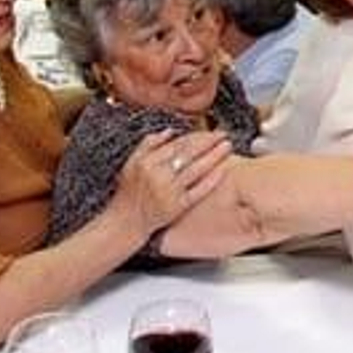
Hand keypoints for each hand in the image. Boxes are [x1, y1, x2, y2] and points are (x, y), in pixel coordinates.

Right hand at [112, 130, 231, 237]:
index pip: (178, 144)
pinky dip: (211, 180)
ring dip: (215, 156)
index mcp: (147, 161)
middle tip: (224, 134)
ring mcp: (169, 191)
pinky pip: (198, 191)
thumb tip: (171, 131)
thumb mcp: (131, 163)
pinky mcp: (177, 207)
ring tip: (228, 147)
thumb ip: (149, 143)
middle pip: (189, 153)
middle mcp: (158, 175)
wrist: (125, 222)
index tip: (211, 131)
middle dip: (210, 141)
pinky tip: (224, 170)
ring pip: (196, 169)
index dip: (197, 136)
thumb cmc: (129, 192)